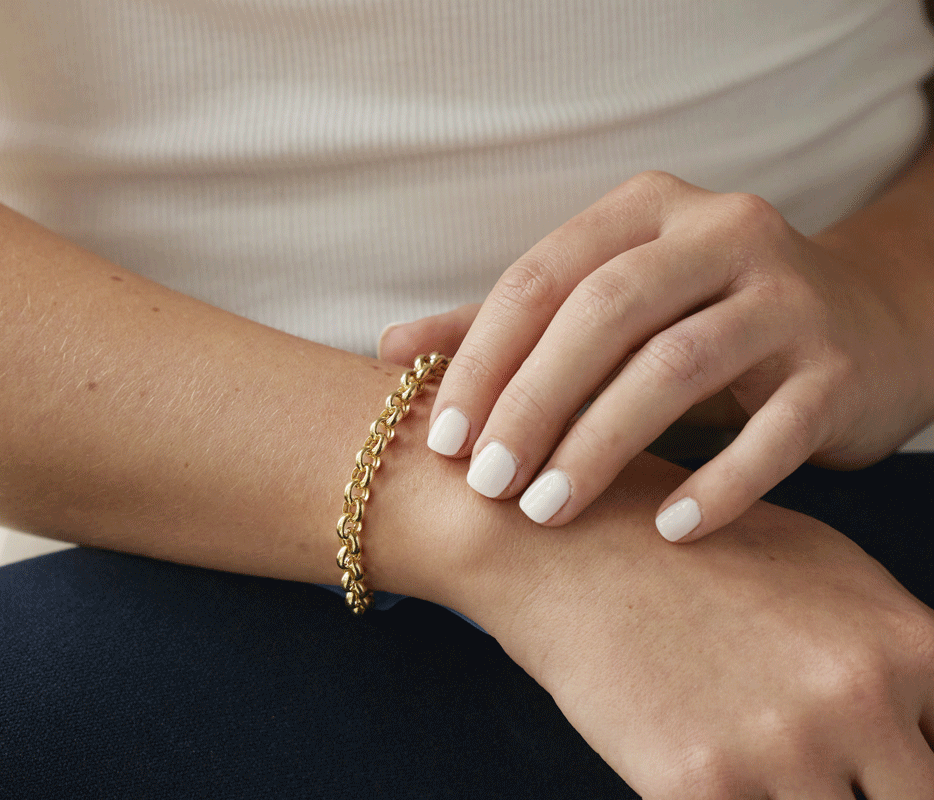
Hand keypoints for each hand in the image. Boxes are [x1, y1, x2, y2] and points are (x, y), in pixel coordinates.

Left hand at [380, 170, 933, 541]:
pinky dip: (717, 485)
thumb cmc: (699, 319)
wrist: (866, 326)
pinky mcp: (840, 368)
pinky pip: (774, 433)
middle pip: (605, 313)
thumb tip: (386, 349)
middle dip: (533, 403)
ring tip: (546, 511)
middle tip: (487, 485)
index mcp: (649, 209)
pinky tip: (666, 530)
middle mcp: (724, 233)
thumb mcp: (605, 305)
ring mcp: (789, 297)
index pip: (543, 275)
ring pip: (677, 368)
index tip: (443, 442)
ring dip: (601, 447)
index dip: (483, 358)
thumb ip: (502, 324)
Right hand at [448, 454, 933, 798]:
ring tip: (762, 764)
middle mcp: (858, 703)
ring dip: (805, 797)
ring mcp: (782, 753)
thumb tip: (926, 710)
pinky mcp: (701, 789)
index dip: (916, 764)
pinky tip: (714, 776)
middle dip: (875, 791)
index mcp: (904, 648)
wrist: (566, 545)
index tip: (880, 766)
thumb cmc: (689, 547)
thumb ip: (898, 652)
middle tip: (822, 771)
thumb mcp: (825, 570)